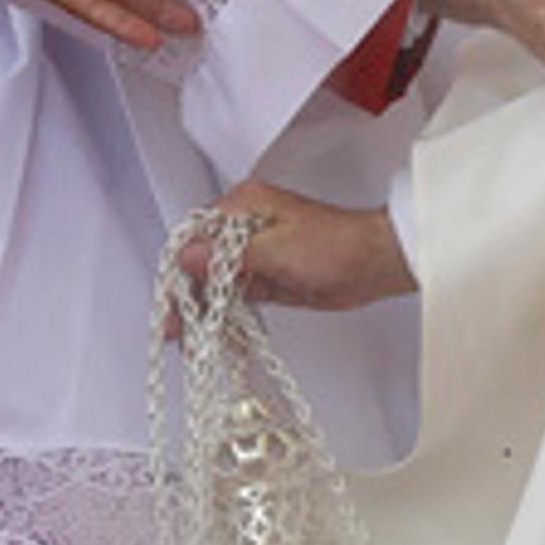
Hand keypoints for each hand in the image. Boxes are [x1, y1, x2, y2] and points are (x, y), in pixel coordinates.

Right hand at [175, 181, 415, 315]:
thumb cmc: (338, 246)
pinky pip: (234, 293)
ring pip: (214, 280)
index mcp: (244, 206)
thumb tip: (190, 255)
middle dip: (186, 295)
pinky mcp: (265, 274)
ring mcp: (254, 251)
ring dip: (201, 307)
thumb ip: (231, 255)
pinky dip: (222, 311)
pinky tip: (212, 331)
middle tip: (175, 327)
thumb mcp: (278, 250)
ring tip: (188, 338)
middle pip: (200, 260)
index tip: (171, 300)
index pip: (195, 236)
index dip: (179, 270)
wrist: (373, 263)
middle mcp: (244, 226)